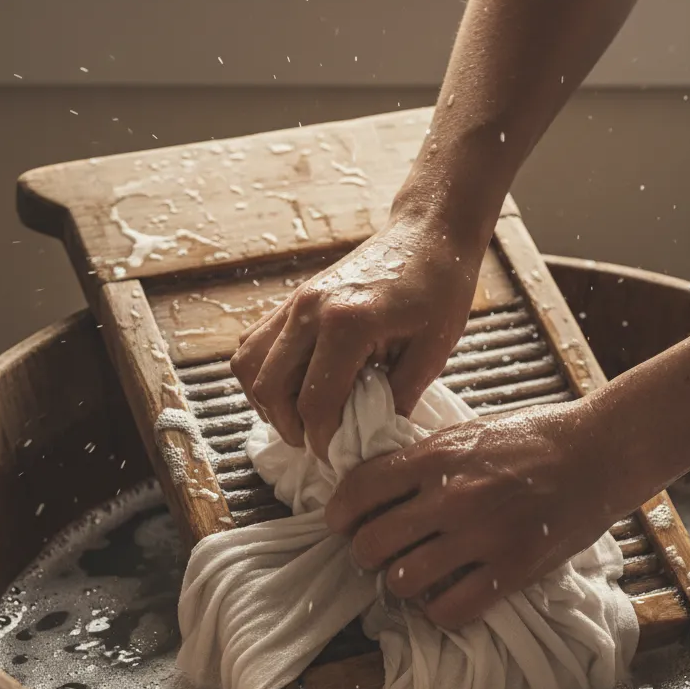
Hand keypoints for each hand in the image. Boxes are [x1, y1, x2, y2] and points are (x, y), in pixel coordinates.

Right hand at [231, 212, 486, 458]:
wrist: (428, 233)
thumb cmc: (440, 288)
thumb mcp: (433, 350)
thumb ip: (400, 396)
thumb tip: (372, 438)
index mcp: (348, 323)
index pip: (315, 402)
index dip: (321, 440)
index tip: (337, 456)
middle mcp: (310, 310)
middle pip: (269, 387)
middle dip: (289, 427)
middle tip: (317, 442)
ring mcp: (295, 301)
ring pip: (249, 364)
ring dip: (267, 400)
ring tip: (300, 418)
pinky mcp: (292, 299)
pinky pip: (255, 343)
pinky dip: (264, 373)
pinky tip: (295, 387)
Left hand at [325, 399, 642, 627]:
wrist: (599, 452)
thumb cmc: (532, 439)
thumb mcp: (466, 434)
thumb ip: (421, 460)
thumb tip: (374, 487)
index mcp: (435, 457)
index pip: (358, 491)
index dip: (339, 514)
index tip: (343, 524)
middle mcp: (451, 497)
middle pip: (370, 544)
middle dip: (365, 554)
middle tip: (377, 554)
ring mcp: (481, 536)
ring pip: (403, 581)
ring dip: (401, 583)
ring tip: (414, 575)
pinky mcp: (512, 570)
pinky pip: (450, 610)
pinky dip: (439, 610)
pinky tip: (446, 595)